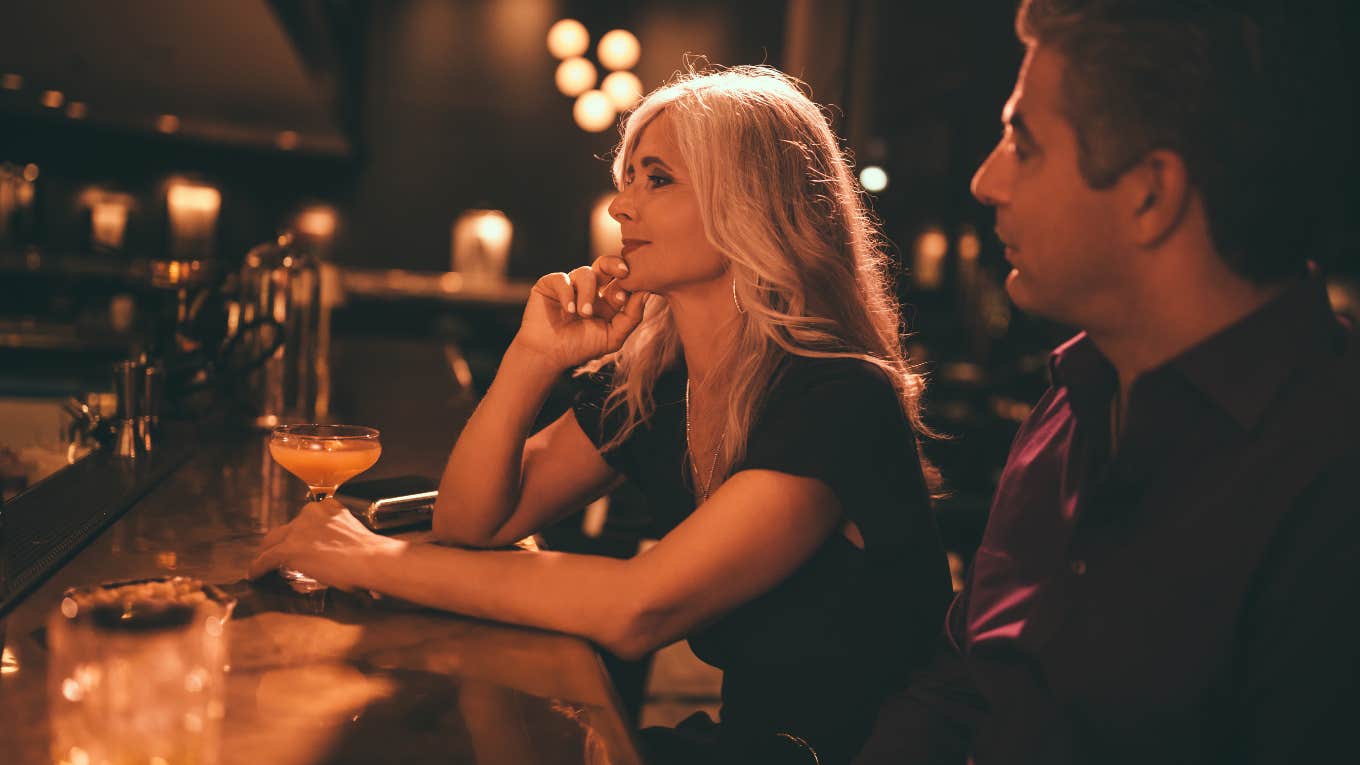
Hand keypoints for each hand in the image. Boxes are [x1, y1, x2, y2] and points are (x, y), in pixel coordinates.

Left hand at [248, 498, 399, 590]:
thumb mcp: (354, 533)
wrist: (371, 560)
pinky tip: (254, 575)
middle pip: (286, 529)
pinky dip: (258, 568)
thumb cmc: (371, 554)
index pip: (306, 520)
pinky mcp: (289, 550)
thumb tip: (337, 554)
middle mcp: (310, 513)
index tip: (302, 544)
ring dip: (268, 554)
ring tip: (261, 565)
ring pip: (273, 542)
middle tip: (277, 555)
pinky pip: (266, 559)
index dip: (300, 534)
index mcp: (328, 507)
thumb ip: (339, 536)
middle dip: (280, 542)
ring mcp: (298, 531)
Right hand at [512, 256, 645, 370]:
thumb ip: (631, 316)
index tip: (622, 298)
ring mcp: (570, 284)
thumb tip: (646, 293)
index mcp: (607, 298)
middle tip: (623, 271)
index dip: (626, 283)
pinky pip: (563, 279)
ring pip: (585, 272)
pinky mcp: (550, 284)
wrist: (549, 355)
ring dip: (588, 293)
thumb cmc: (581, 347)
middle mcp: (590, 288)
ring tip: (583, 314)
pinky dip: (568, 294)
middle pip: (606, 264)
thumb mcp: (613, 336)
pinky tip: (568, 310)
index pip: (622, 281)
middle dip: (615, 264)